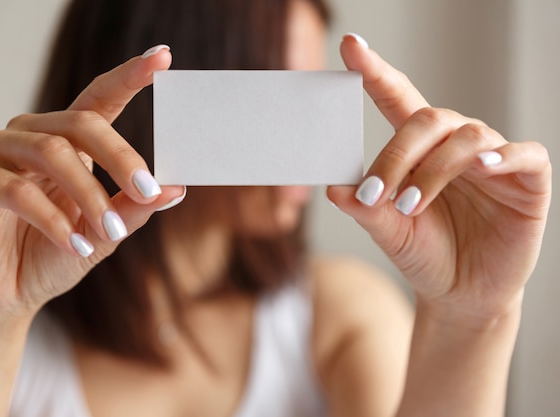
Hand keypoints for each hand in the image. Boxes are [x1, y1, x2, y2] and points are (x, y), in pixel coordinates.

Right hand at [0, 45, 183, 321]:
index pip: (100, 98)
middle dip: (122, 157)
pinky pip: (17, 190)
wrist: (4, 296)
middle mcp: (32, 135)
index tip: (163, 57)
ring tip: (108, 232)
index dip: (130, 76)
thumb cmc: (53, 257)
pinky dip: (53, 221)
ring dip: (89, 196)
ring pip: (52, 152)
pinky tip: (74, 245)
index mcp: (67, 141)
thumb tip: (177, 187)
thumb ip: (133, 208)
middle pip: (83, 123)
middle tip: (149, 190)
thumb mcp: (103, 233)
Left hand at [328, 34, 551, 321]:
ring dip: (433, 171)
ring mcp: (493, 161)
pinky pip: (523, 154)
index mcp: (420, 150)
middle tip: (377, 194)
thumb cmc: (425, 254)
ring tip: (409, 207)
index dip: (375, 72)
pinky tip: (480, 169)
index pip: (397, 98)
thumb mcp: (389, 232)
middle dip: (397, 155)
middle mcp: (456, 145)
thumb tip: (334, 188)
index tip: (351, 46)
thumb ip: (365, 208)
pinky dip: (502, 157)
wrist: (461, 294)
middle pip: (429, 119)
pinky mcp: (528, 180)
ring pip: (466, 138)